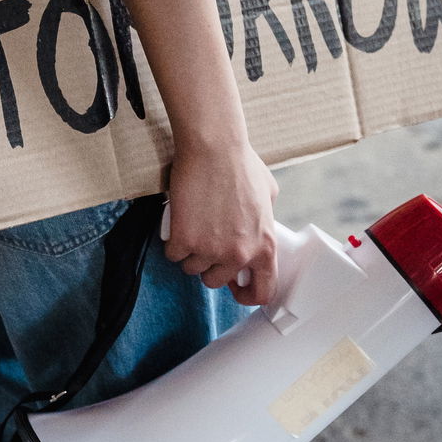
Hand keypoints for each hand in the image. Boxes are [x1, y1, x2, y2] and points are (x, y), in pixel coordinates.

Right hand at [163, 140, 279, 306]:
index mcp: (265, 245)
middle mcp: (240, 253)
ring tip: (192, 225)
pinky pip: (173, 255)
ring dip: (189, 252)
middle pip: (216, 281)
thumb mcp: (269, 194)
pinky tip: (178, 223)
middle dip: (208, 265)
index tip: (234, 287)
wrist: (214, 147)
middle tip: (204, 242)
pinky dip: (172, 242)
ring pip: (191, 268)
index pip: (262, 291)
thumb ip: (265, 220)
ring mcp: (211, 250)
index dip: (245, 294)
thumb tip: (258, 228)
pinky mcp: (185, 241)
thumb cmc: (241, 163)